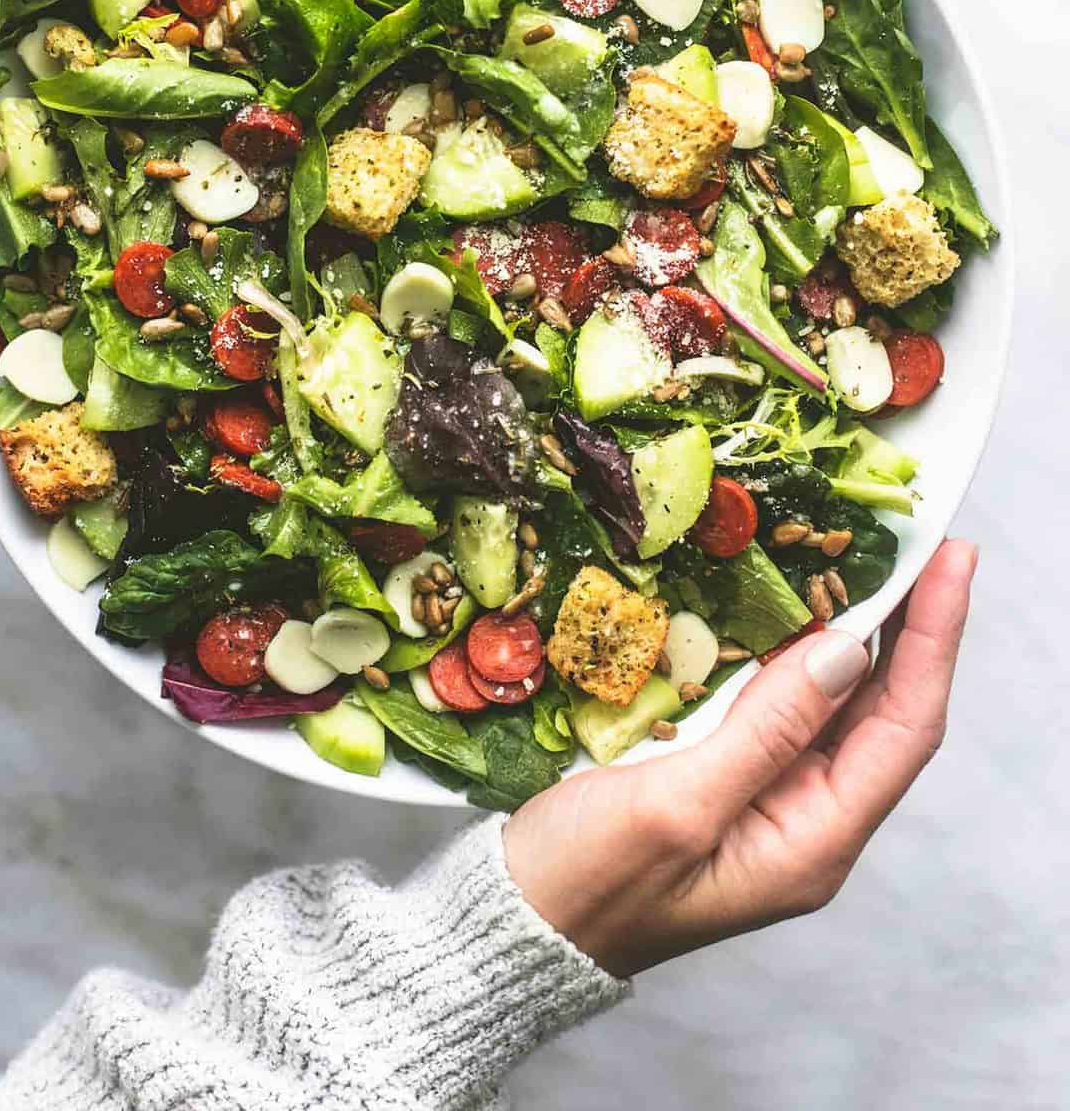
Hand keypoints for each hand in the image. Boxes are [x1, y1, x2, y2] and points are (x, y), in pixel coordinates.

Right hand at [505, 540, 975, 977]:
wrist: (513, 921)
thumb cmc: (588, 882)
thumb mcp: (677, 805)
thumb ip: (764, 731)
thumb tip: (844, 651)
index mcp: (811, 842)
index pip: (903, 727)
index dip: (934, 640)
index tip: (950, 561)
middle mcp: (804, 820)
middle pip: (882, 711)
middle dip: (909, 626)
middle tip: (921, 542)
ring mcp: (765, 798)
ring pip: (833, 703)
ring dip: (853, 631)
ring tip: (868, 557)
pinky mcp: (723, 775)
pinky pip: (778, 704)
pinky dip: (792, 650)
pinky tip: (789, 606)